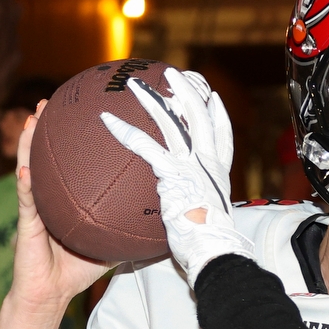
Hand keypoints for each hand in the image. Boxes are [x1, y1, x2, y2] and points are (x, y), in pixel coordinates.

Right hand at [7, 108, 110, 326]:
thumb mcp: (113, 244)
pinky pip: (27, 200)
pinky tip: (25, 167)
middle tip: (51, 100)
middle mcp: (49, 196)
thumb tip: (166, 219)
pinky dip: (26, 184)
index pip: (71, 163)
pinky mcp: (26, 223)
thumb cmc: (79, 268)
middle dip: (47, 126)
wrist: (52, 293)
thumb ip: (131, 228)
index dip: (74, 139)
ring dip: (28, 142)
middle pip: (47, 155)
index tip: (84, 113)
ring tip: (33, 117)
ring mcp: (36, 207)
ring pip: (30, 167)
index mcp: (67, 198)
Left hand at [103, 71, 252, 282]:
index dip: (218, 117)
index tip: (212, 101)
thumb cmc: (212, 249)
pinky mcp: (173, 173)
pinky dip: (124, 130)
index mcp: (219, 176)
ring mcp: (192, 166)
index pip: (222, 139)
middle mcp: (208, 165)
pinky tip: (106, 120)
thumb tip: (185, 220)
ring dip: (152, 100)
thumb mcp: (208, 226)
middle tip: (173, 74)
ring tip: (135, 84)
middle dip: (187, 92)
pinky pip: (144, 145)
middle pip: (200, 118)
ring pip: (172, 122)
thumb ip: (196, 213)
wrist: (214, 254)